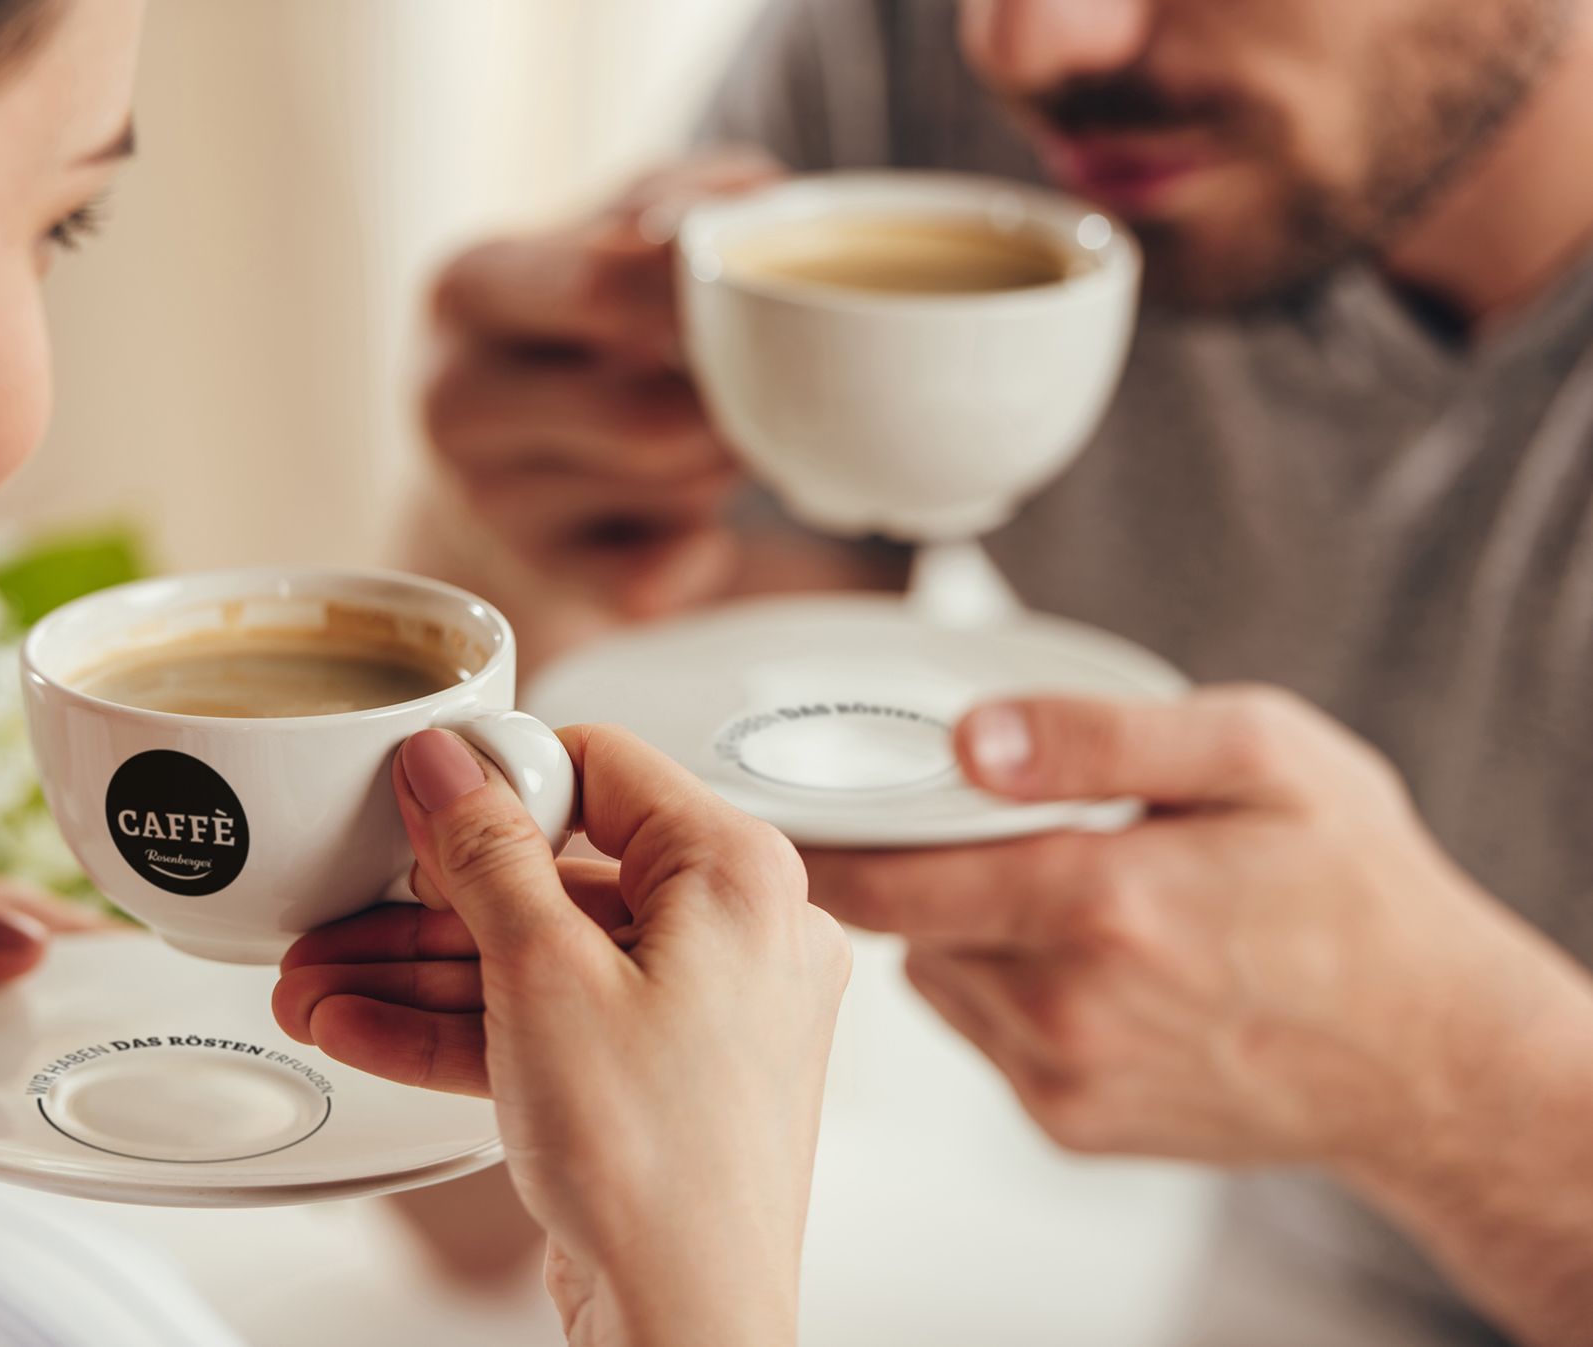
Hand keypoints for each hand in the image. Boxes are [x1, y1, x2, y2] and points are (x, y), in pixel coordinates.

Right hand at [275, 726, 848, 1346]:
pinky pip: (551, 1024)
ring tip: (316, 980)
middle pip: (559, 876)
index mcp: (739, 877)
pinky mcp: (659, 1078)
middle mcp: (735, 937)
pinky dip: (462, 1028)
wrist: (684, 1325)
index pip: (606, 770)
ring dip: (422, 973)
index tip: (418, 796)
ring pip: (542, 960)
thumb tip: (448, 766)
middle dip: (429, 905)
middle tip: (343, 907)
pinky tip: (359, 1027)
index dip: (501, 778)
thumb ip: (486, 856)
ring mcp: (699, 1014)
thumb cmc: (659, 1168)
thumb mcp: (543, 976)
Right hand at [423, 150, 782, 618]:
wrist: (488, 459)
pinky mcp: (536, 580)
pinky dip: (703, 551)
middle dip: (732, 402)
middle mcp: (456, 402)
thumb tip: (750, 216)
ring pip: (673, 492)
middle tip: (767, 377)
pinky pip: (662, 580)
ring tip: (709, 431)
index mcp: (468, 286)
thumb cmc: (577, 325)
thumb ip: (681, 200)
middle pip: (651, 417)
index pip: (607, 287)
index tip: (761, 288)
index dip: (711, 293)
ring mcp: (488, 505)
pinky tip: (684, 518)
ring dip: (726, 461)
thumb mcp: (606, 230)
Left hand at [805, 687, 1589, 1170]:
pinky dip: (1003, 986)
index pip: (889, 879)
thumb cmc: (1354, 889)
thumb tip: (973, 737)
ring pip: (938, 975)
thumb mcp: (1260, 756)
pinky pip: (984, 1031)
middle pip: (907, 922)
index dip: (826, 841)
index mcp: (1102, 903)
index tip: (786, 809)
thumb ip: (1104, 736)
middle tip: (965, 821)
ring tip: (1055, 889)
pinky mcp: (1069, 1124)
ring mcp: (1064, 1077)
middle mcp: (1067, 1005)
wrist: (1428, 1056)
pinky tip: (1085, 959)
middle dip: (912, 867)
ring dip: (961, 928)